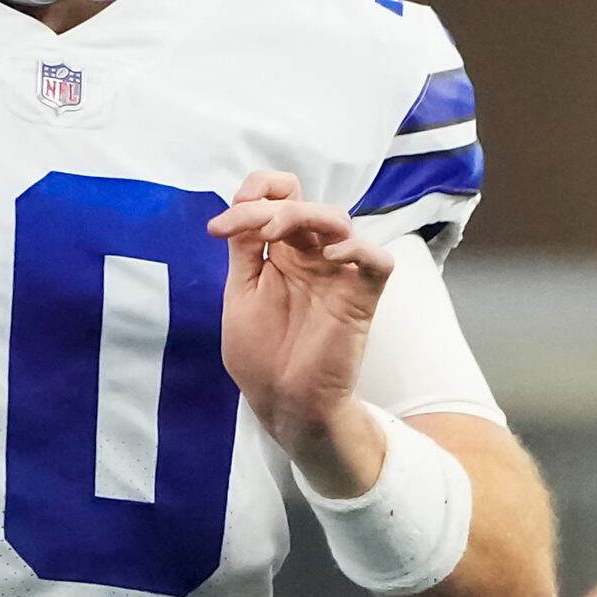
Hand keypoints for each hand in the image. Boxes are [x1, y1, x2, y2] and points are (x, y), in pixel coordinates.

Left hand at [210, 172, 394, 487]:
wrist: (282, 402)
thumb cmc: (260, 355)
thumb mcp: (241, 294)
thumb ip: (245, 251)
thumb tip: (241, 208)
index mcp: (282, 253)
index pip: (280, 198)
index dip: (254, 194)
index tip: (219, 228)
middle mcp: (312, 257)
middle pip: (305, 204)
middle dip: (271, 206)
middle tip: (249, 231)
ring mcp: (338, 275)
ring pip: (338, 220)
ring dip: (304, 216)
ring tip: (273, 236)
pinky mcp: (362, 298)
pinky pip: (376, 260)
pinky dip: (356, 249)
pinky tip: (328, 258)